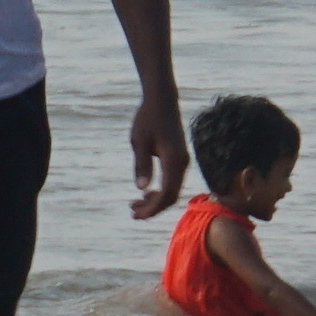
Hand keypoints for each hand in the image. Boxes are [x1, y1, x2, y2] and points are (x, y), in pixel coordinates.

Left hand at [124, 85, 188, 221]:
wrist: (162, 101)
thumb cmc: (148, 119)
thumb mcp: (139, 142)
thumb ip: (142, 165)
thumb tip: (141, 189)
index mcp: (174, 160)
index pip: (167, 194)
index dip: (152, 208)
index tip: (136, 214)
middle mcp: (182, 163)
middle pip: (172, 196)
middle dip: (153, 208)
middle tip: (133, 213)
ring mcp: (182, 161)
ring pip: (173, 190)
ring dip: (156, 201)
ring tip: (135, 204)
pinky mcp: (179, 158)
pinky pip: (173, 181)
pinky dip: (160, 190)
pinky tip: (146, 192)